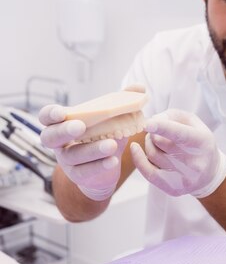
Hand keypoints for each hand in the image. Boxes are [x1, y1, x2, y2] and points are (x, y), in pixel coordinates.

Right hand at [39, 84, 146, 200]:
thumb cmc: (105, 135)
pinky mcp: (78, 176)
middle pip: (51, 137)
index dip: (50, 114)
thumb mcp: (112, 118)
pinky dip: (100, 166)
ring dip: (92, 150)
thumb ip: (123, 101)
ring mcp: (67, 161)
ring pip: (73, 156)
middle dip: (64, 131)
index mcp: (63, 123)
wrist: (108, 166)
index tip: (61, 112)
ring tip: (111, 145)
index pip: (47, 117)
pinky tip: (113, 160)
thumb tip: (139, 87)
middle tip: (80, 127)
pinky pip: (86, 172)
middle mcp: (60, 143)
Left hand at [130, 109, 225, 197]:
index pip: (180, 134)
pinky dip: (138, 159)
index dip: (163, 128)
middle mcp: (195, 162)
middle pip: (161, 142)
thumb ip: (173, 116)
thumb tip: (152, 121)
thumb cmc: (198, 142)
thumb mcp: (193, 123)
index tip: (147, 123)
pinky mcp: (173, 189)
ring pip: (153, 154)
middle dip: (153, 132)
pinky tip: (135, 149)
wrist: (210, 174)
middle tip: (155, 130)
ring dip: (149, 143)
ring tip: (157, 141)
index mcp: (202, 142)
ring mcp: (184, 178)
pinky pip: (148, 173)